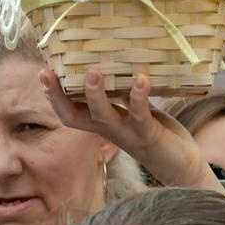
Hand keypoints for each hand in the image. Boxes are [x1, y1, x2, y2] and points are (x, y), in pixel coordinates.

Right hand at [41, 69, 220, 194]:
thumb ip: (122, 91)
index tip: (43, 72)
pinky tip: (141, 80)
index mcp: (101, 122)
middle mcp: (109, 129)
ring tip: (93, 72)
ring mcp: (127, 133)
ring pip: (104, 116)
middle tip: (50, 72)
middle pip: (75, 116)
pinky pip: (140, 115)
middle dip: (60, 96)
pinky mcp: (148, 135)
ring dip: (96, 94)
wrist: (181, 165)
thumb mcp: (133, 109)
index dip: (53, 96)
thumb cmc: (154, 131)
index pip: (69, 112)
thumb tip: (112, 60)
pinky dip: (139, 97)